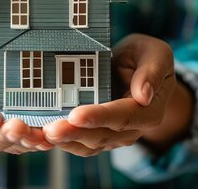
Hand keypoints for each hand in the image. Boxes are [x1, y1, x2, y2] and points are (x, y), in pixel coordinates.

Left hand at [43, 34, 183, 156]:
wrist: (137, 69)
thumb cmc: (146, 57)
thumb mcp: (156, 53)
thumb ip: (152, 70)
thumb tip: (143, 95)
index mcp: (149, 111)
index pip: (124, 117)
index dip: (99, 117)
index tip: (76, 115)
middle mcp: (132, 129)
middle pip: (102, 135)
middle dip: (75, 133)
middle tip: (50, 129)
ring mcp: (114, 135)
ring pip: (88, 145)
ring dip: (65, 141)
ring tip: (42, 135)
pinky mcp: (97, 135)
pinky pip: (79, 143)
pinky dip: (61, 142)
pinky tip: (42, 136)